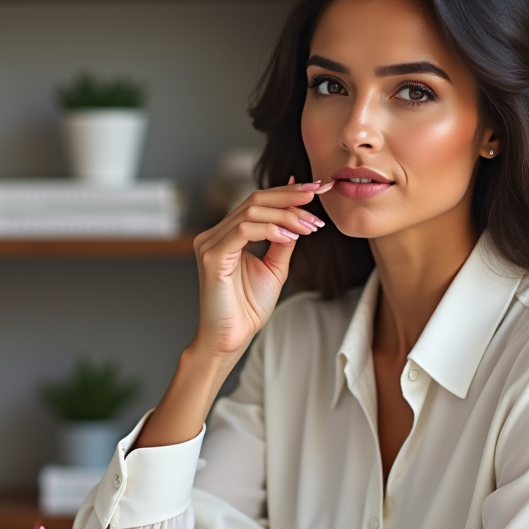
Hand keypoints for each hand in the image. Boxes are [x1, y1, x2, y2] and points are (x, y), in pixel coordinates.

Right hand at [190, 177, 332, 358]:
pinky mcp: (212, 257)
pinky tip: (291, 236)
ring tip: (311, 224)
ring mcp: (210, 244)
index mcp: (226, 235)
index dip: (287, 193)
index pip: (257, 203)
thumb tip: (298, 214)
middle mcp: (214, 235)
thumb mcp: (274, 268)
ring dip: (286, 215)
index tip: (317, 189)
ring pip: (251, 212)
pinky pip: (244, 231)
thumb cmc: (247, 308)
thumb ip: (282, 241)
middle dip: (290, 196)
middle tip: (318, 195)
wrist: (230, 339)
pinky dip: (271, 230)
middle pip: (254, 200)